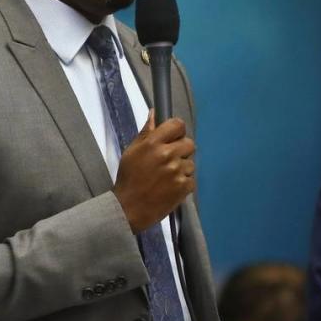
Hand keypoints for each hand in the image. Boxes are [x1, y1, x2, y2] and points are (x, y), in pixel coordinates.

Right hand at [113, 111, 195, 231]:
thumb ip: (146, 132)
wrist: (128, 208)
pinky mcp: (184, 187)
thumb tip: (155, 113)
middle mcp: (168, 154)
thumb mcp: (132, 151)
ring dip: (182, 169)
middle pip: (189, 144)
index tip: (173, 138)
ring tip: (167, 177)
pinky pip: (192, 179)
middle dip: (181, 150)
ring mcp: (177, 171)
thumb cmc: (128, 178)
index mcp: (154, 143)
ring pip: (191, 163)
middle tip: (170, 160)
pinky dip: (184, 183)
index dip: (177, 131)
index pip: (178, 125)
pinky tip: (171, 187)